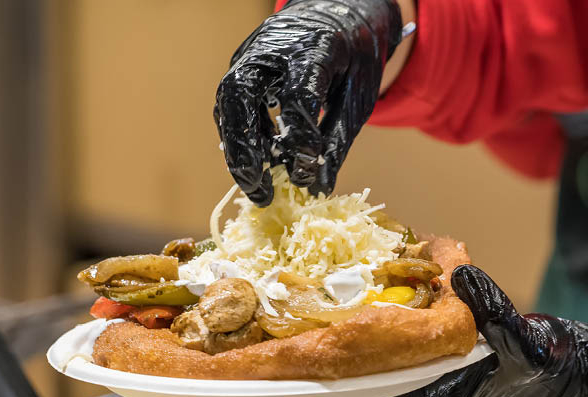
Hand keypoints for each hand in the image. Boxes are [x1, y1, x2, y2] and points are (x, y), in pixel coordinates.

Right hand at [214, 0, 403, 204]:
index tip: (305, 171)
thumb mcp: (358, 96)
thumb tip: (319, 187)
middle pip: (241, 93)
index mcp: (314, 48)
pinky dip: (243, 137)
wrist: (337, 14)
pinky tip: (260, 163)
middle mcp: (273, 47)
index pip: (298, 95)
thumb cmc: (353, 56)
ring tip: (256, 187)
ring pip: (229, 101)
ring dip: (237, 148)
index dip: (300, 136)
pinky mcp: (242, 67)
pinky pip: (233, 105)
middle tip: (258, 187)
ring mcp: (251, 54)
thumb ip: (338, 140)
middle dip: (245, 146)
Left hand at [295, 265, 587, 396]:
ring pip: (370, 387)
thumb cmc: (542, 361)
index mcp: (442, 394)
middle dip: (322, 394)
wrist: (564, 365)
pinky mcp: (433, 367)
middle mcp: (427, 391)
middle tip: (279, 374)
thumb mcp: (522, 336)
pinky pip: (388, 370)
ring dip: (336, 375)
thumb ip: (492, 306)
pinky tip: (345, 337)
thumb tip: (459, 272)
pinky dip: (362, 359)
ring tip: (298, 355)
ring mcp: (428, 382)